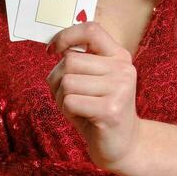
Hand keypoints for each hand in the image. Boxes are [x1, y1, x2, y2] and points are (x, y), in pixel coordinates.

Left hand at [45, 21, 140, 170]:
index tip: (53, 50)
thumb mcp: (91, 80)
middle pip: (70, 60)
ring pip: (67, 81)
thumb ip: (79, 62)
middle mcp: (123, 69)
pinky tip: (82, 117)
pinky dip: (67, 111)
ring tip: (78, 108)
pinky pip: (70, 101)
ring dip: (62, 98)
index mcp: (119, 56)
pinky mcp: (110, 109)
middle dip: (57, 80)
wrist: (123, 146)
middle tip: (68, 96)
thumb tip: (55, 48)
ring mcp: (120, 88)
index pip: (91, 30)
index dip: (66, 36)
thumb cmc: (99, 111)